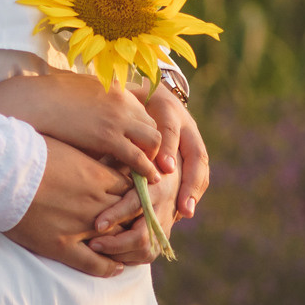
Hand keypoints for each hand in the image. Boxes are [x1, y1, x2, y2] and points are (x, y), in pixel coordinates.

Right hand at [0, 72, 161, 179]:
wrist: (33, 101)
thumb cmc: (47, 98)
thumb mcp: (79, 90)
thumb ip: (96, 99)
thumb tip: (98, 113)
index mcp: (117, 88)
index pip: (144, 111)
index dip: (144, 132)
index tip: (143, 147)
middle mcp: (123, 100)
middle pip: (154, 125)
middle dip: (155, 146)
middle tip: (152, 164)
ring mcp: (118, 117)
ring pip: (154, 140)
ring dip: (154, 158)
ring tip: (152, 175)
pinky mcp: (109, 136)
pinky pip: (138, 157)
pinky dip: (146, 170)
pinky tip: (147, 181)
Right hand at [5, 136, 132, 276]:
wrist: (1, 171)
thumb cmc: (27, 152)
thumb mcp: (64, 146)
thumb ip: (84, 156)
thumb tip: (88, 155)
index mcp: (97, 176)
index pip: (131, 190)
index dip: (134, 196)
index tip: (133, 199)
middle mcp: (95, 202)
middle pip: (129, 215)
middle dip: (135, 221)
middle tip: (139, 225)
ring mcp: (80, 225)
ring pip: (116, 239)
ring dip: (125, 244)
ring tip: (131, 248)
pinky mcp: (62, 245)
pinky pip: (93, 263)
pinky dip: (108, 267)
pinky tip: (116, 268)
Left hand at [87, 162, 179, 264]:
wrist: (175, 170)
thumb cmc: (143, 160)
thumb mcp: (132, 156)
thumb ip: (116, 161)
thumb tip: (90, 163)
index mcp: (155, 185)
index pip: (135, 204)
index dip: (116, 216)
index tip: (97, 224)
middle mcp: (163, 208)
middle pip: (141, 235)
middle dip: (115, 243)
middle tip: (92, 244)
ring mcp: (165, 225)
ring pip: (145, 250)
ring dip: (119, 254)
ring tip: (95, 250)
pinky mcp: (162, 237)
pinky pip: (146, 256)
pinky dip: (127, 259)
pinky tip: (108, 254)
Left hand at [94, 86, 208, 232]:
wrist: (145, 91)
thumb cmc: (126, 102)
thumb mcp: (121, 105)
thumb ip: (118, 124)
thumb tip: (104, 149)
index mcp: (166, 107)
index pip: (170, 128)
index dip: (168, 149)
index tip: (166, 169)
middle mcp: (184, 124)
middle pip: (195, 152)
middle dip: (190, 181)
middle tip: (183, 205)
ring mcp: (191, 138)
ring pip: (200, 165)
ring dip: (193, 190)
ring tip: (186, 212)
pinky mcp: (191, 151)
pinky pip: (199, 173)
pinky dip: (193, 192)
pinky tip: (183, 211)